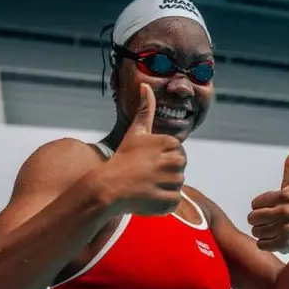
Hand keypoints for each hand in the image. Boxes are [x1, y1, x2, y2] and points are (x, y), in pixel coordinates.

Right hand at [99, 84, 185, 215]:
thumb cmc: (122, 158)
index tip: (146, 162)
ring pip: (176, 186)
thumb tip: (146, 85)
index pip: (177, 154)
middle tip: (145, 175)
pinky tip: (147, 197)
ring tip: (145, 186)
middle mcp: (176, 162)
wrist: (109, 187)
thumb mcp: (136, 132)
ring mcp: (174, 183)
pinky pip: (173, 202)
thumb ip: (145, 110)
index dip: (161, 160)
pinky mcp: (171, 201)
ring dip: (163, 188)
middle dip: (164, 174)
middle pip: (179, 170)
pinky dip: (162, 203)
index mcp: (172, 144)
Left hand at [247, 145, 288, 253]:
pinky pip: (261, 244)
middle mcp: (288, 210)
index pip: (253, 204)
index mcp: (286, 194)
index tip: (275, 209)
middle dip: (260, 223)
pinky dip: (267, 245)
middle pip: (252, 218)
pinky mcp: (286, 243)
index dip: (261, 208)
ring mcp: (287, 227)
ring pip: (256, 232)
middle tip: (275, 223)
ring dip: (264, 234)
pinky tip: (281, 241)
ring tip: (279, 231)